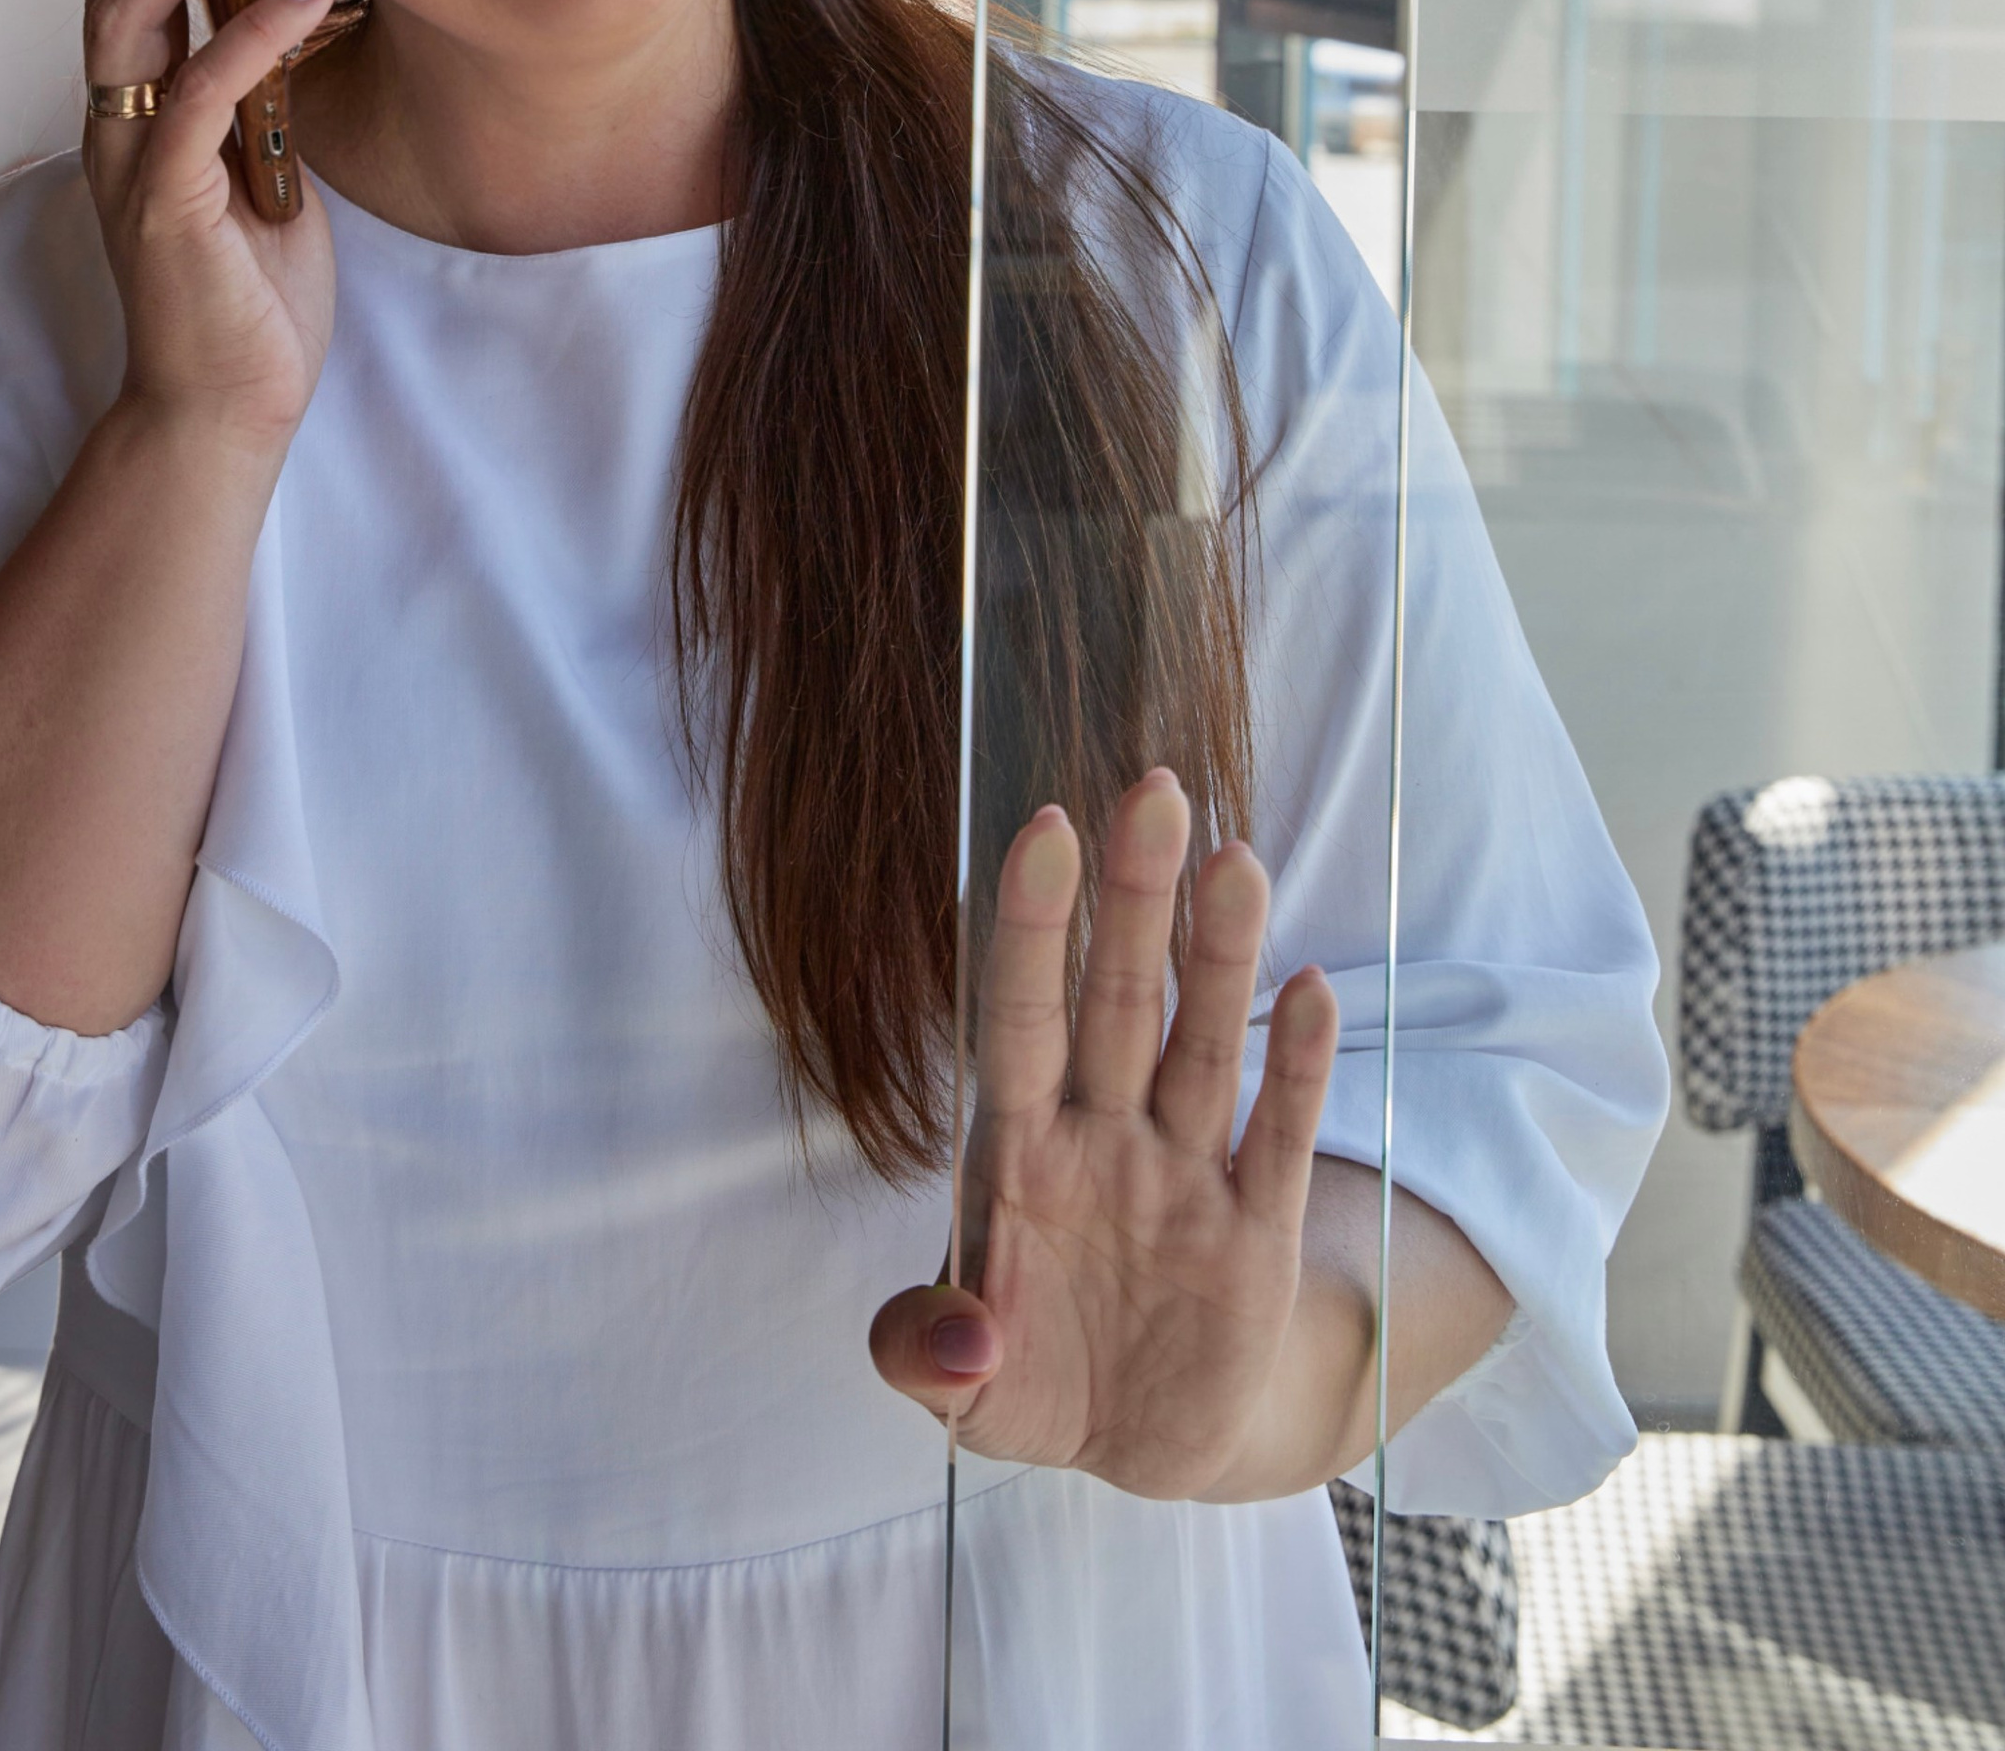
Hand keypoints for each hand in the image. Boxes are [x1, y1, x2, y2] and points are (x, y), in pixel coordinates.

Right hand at [79, 0, 340, 455]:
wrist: (229, 408)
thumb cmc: (251, 295)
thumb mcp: (263, 165)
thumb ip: (259, 93)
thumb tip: (292, 11)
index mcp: (135, 110)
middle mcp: (115, 123)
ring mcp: (130, 160)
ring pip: (128, 14)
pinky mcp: (164, 202)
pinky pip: (198, 94)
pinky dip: (251, 34)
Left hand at [870, 772, 1340, 1500]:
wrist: (1134, 1447)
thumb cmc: (1029, 1379)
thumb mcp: (961, 1392)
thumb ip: (926, 1353)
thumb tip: (953, 1343)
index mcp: (1021, 1150)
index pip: (1020, 1019)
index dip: (1033, 930)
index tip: (1043, 830)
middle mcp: (1106, 1138)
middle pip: (1119, 1002)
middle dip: (1135, 901)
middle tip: (1154, 792)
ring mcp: (1186, 1177)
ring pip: (1205, 1046)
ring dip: (1221, 957)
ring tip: (1236, 861)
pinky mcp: (1257, 1234)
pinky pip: (1280, 1137)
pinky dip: (1300, 1068)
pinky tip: (1312, 988)